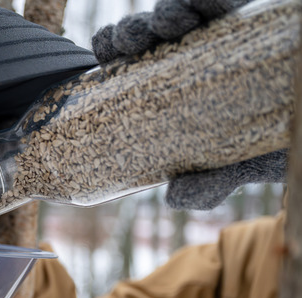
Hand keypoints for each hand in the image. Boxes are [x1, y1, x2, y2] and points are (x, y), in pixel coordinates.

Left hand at [91, 0, 284, 209]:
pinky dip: (206, 0)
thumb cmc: (272, 143)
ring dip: (163, 14)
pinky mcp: (248, 17)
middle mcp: (189, 54)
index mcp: (172, 82)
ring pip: (176, 12)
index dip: (110, 51)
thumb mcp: (237, 166)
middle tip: (130, 42)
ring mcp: (218, 33)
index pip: (128, 59)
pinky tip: (196, 7)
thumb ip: (208, 183)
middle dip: (130, 32)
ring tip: (166, 23)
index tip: (104, 56)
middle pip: (144, 34)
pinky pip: (220, 2)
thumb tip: (174, 199)